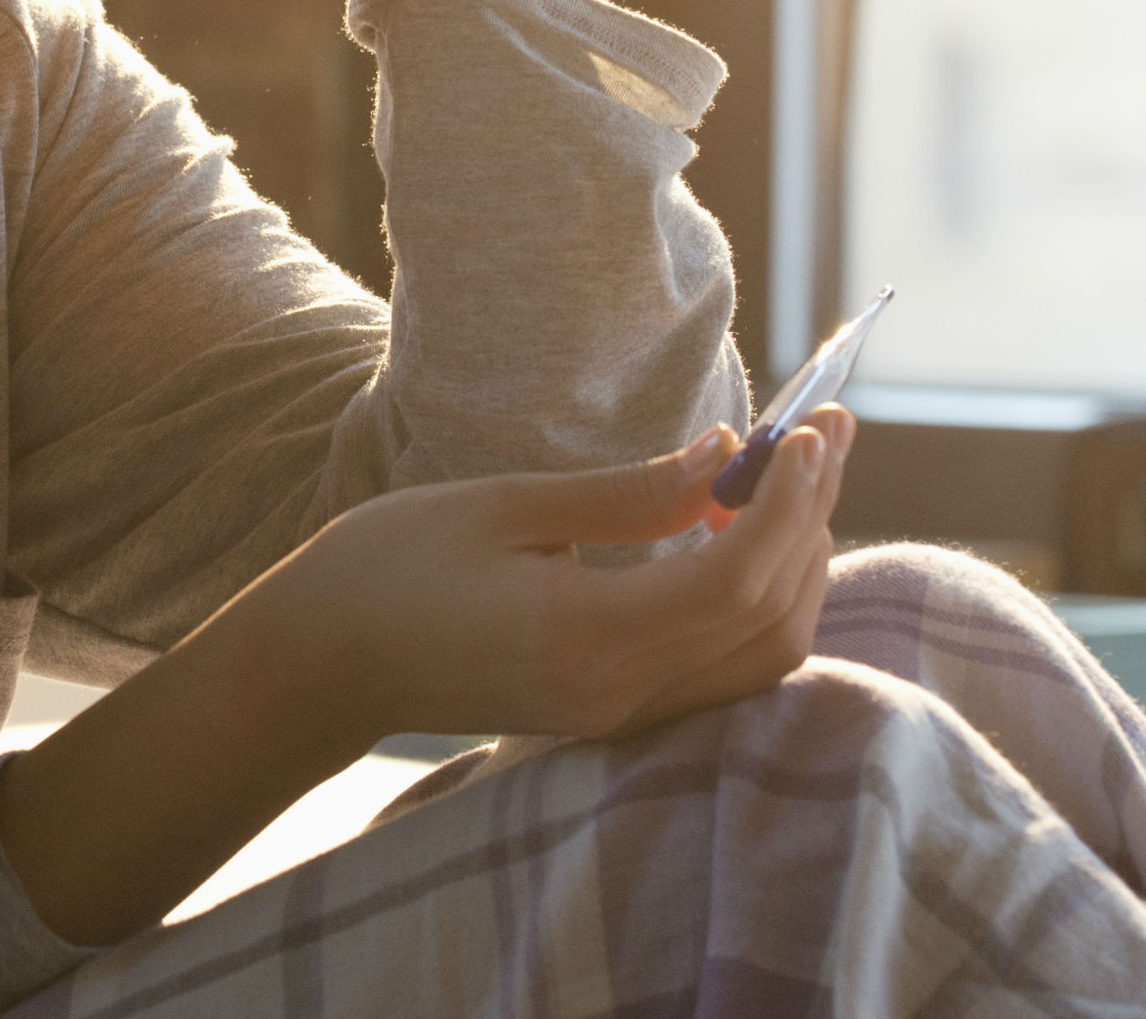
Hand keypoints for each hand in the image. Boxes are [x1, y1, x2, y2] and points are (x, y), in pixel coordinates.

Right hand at [235, 408, 857, 748]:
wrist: (320, 666)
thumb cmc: (386, 569)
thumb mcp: (500, 506)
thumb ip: (625, 493)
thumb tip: (726, 456)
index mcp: (583, 640)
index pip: (734, 580)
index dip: (791, 502)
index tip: (811, 429)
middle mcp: (616, 694)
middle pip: (770, 621)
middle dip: (813, 521)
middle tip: (825, 429)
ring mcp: (620, 716)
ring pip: (763, 655)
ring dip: (798, 560)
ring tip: (797, 471)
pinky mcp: (616, 713)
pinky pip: (727, 666)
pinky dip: (760, 596)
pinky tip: (740, 528)